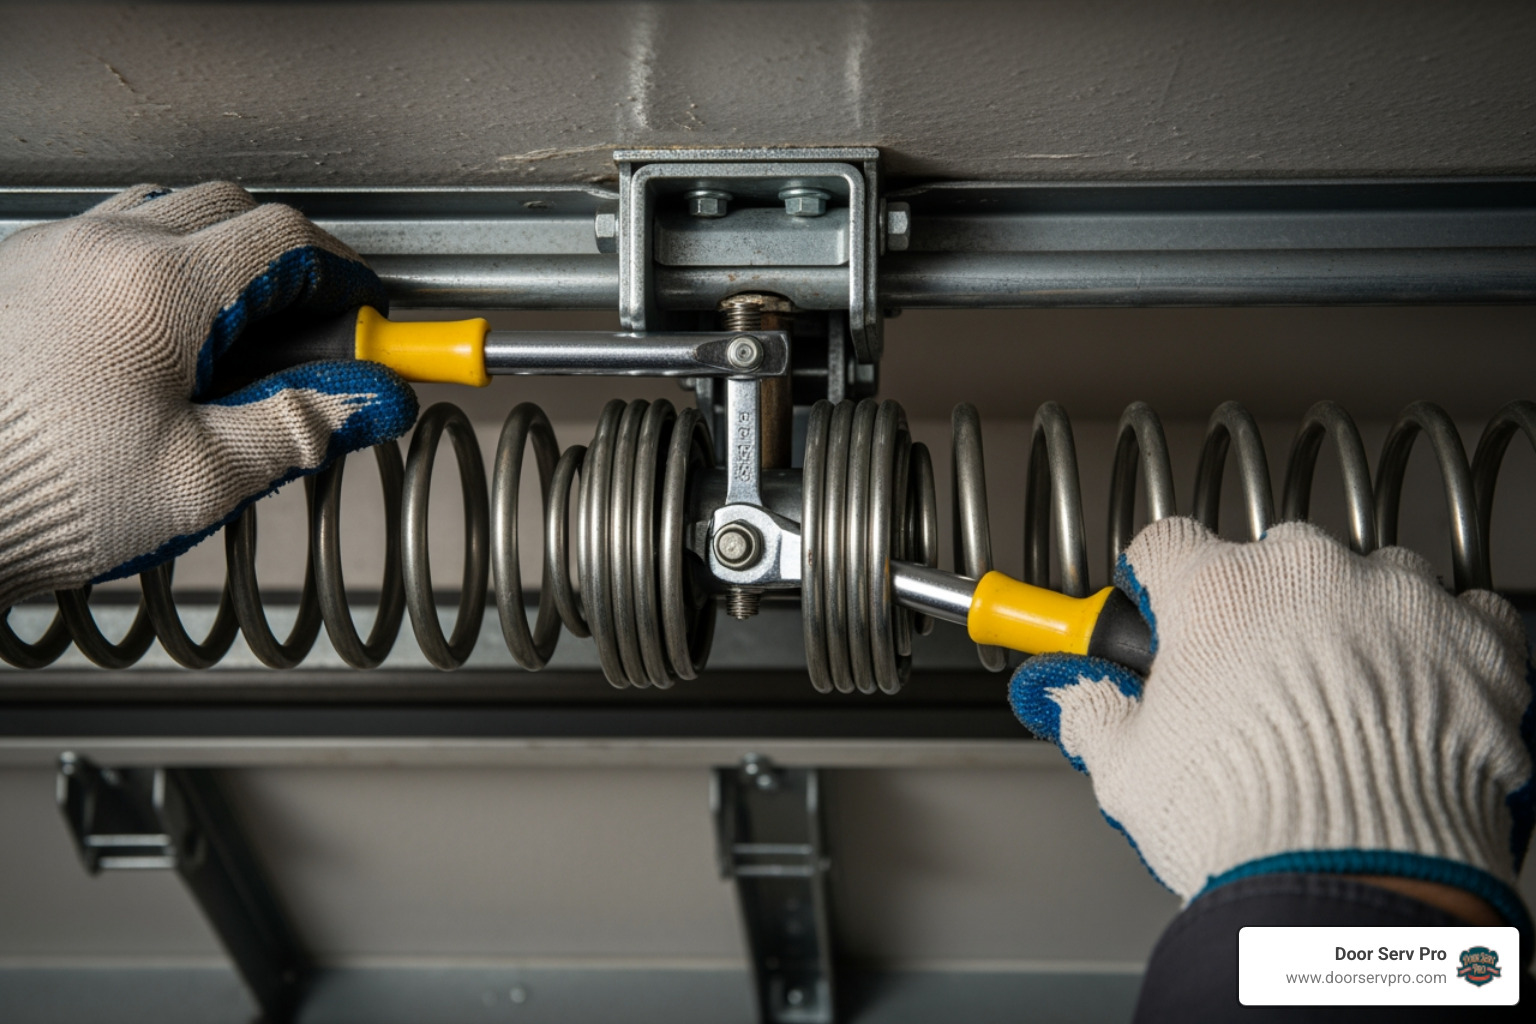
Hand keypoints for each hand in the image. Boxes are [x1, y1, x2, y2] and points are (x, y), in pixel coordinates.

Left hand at [0, 182, 416, 607]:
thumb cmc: (38, 496)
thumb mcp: (201, 477)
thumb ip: (300, 427)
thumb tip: (370, 400)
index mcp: (158, 288)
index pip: (288, 242)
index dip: (344, 277)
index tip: (367, 317)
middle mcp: (99, 249)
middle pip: (230, 211)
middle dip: (286, 263)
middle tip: (309, 336)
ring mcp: (47, 255)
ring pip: (164, 214)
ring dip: (217, 259)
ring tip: (232, 342)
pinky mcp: (11, 279)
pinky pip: (102, 241)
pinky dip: (153, 272)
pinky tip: (157, 345)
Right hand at [1009, 517, 1535, 930]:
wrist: (1361, 880)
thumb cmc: (1246, 824)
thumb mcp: (1126, 769)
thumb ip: (1091, 712)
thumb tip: (1068, 694)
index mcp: (1217, 590)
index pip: (1167, 545)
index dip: (1159, 585)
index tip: (1164, 613)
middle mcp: (1309, 574)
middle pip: (1273, 562)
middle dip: (1264, 611)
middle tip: (1258, 685)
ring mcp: (1400, 599)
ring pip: (1369, 582)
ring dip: (1354, 624)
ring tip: (1344, 706)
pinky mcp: (1478, 640)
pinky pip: (1463, 615)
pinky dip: (1442, 650)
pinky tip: (1416, 701)